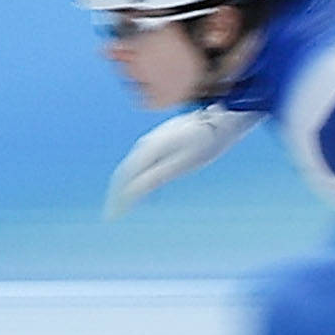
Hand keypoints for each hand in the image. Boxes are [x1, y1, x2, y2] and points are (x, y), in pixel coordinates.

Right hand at [103, 106, 263, 218]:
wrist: (222, 117)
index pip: (124, 178)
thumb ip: (156, 178)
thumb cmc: (206, 143)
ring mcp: (153, 140)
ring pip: (132, 167)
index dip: (117, 199)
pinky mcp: (161, 140)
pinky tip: (144, 187)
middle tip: (114, 214)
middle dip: (117, 194)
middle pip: (124, 173)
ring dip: (126, 186)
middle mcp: (146, 143)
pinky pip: (142, 162)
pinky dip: (136, 178)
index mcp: (149, 150)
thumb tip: (132, 193)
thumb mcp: (183, 164)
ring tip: (124, 204)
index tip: (112, 217)